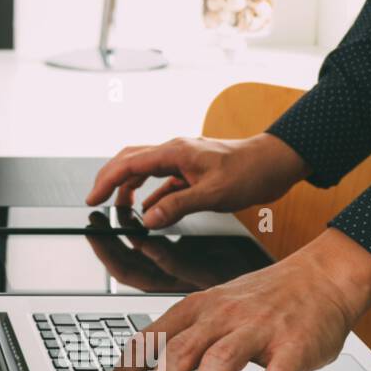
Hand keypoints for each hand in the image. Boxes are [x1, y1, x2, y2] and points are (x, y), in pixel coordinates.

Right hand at [86, 133, 311, 229]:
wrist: (277, 162)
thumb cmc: (251, 171)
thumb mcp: (213, 194)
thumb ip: (177, 206)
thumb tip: (148, 219)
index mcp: (175, 152)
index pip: (128, 164)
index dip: (106, 181)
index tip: (93, 199)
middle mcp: (175, 151)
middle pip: (129, 160)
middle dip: (109, 179)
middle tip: (96, 200)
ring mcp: (183, 159)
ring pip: (144, 169)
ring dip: (128, 186)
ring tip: (119, 207)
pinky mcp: (192, 169)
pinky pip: (162, 179)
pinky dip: (150, 193)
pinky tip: (148, 208)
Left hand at [98, 228, 370, 370]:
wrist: (322, 276)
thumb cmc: (264, 299)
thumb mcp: (212, 310)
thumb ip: (184, 339)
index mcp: (194, 309)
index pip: (148, 342)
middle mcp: (220, 316)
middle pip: (178, 352)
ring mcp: (257, 328)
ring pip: (219, 361)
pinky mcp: (293, 344)